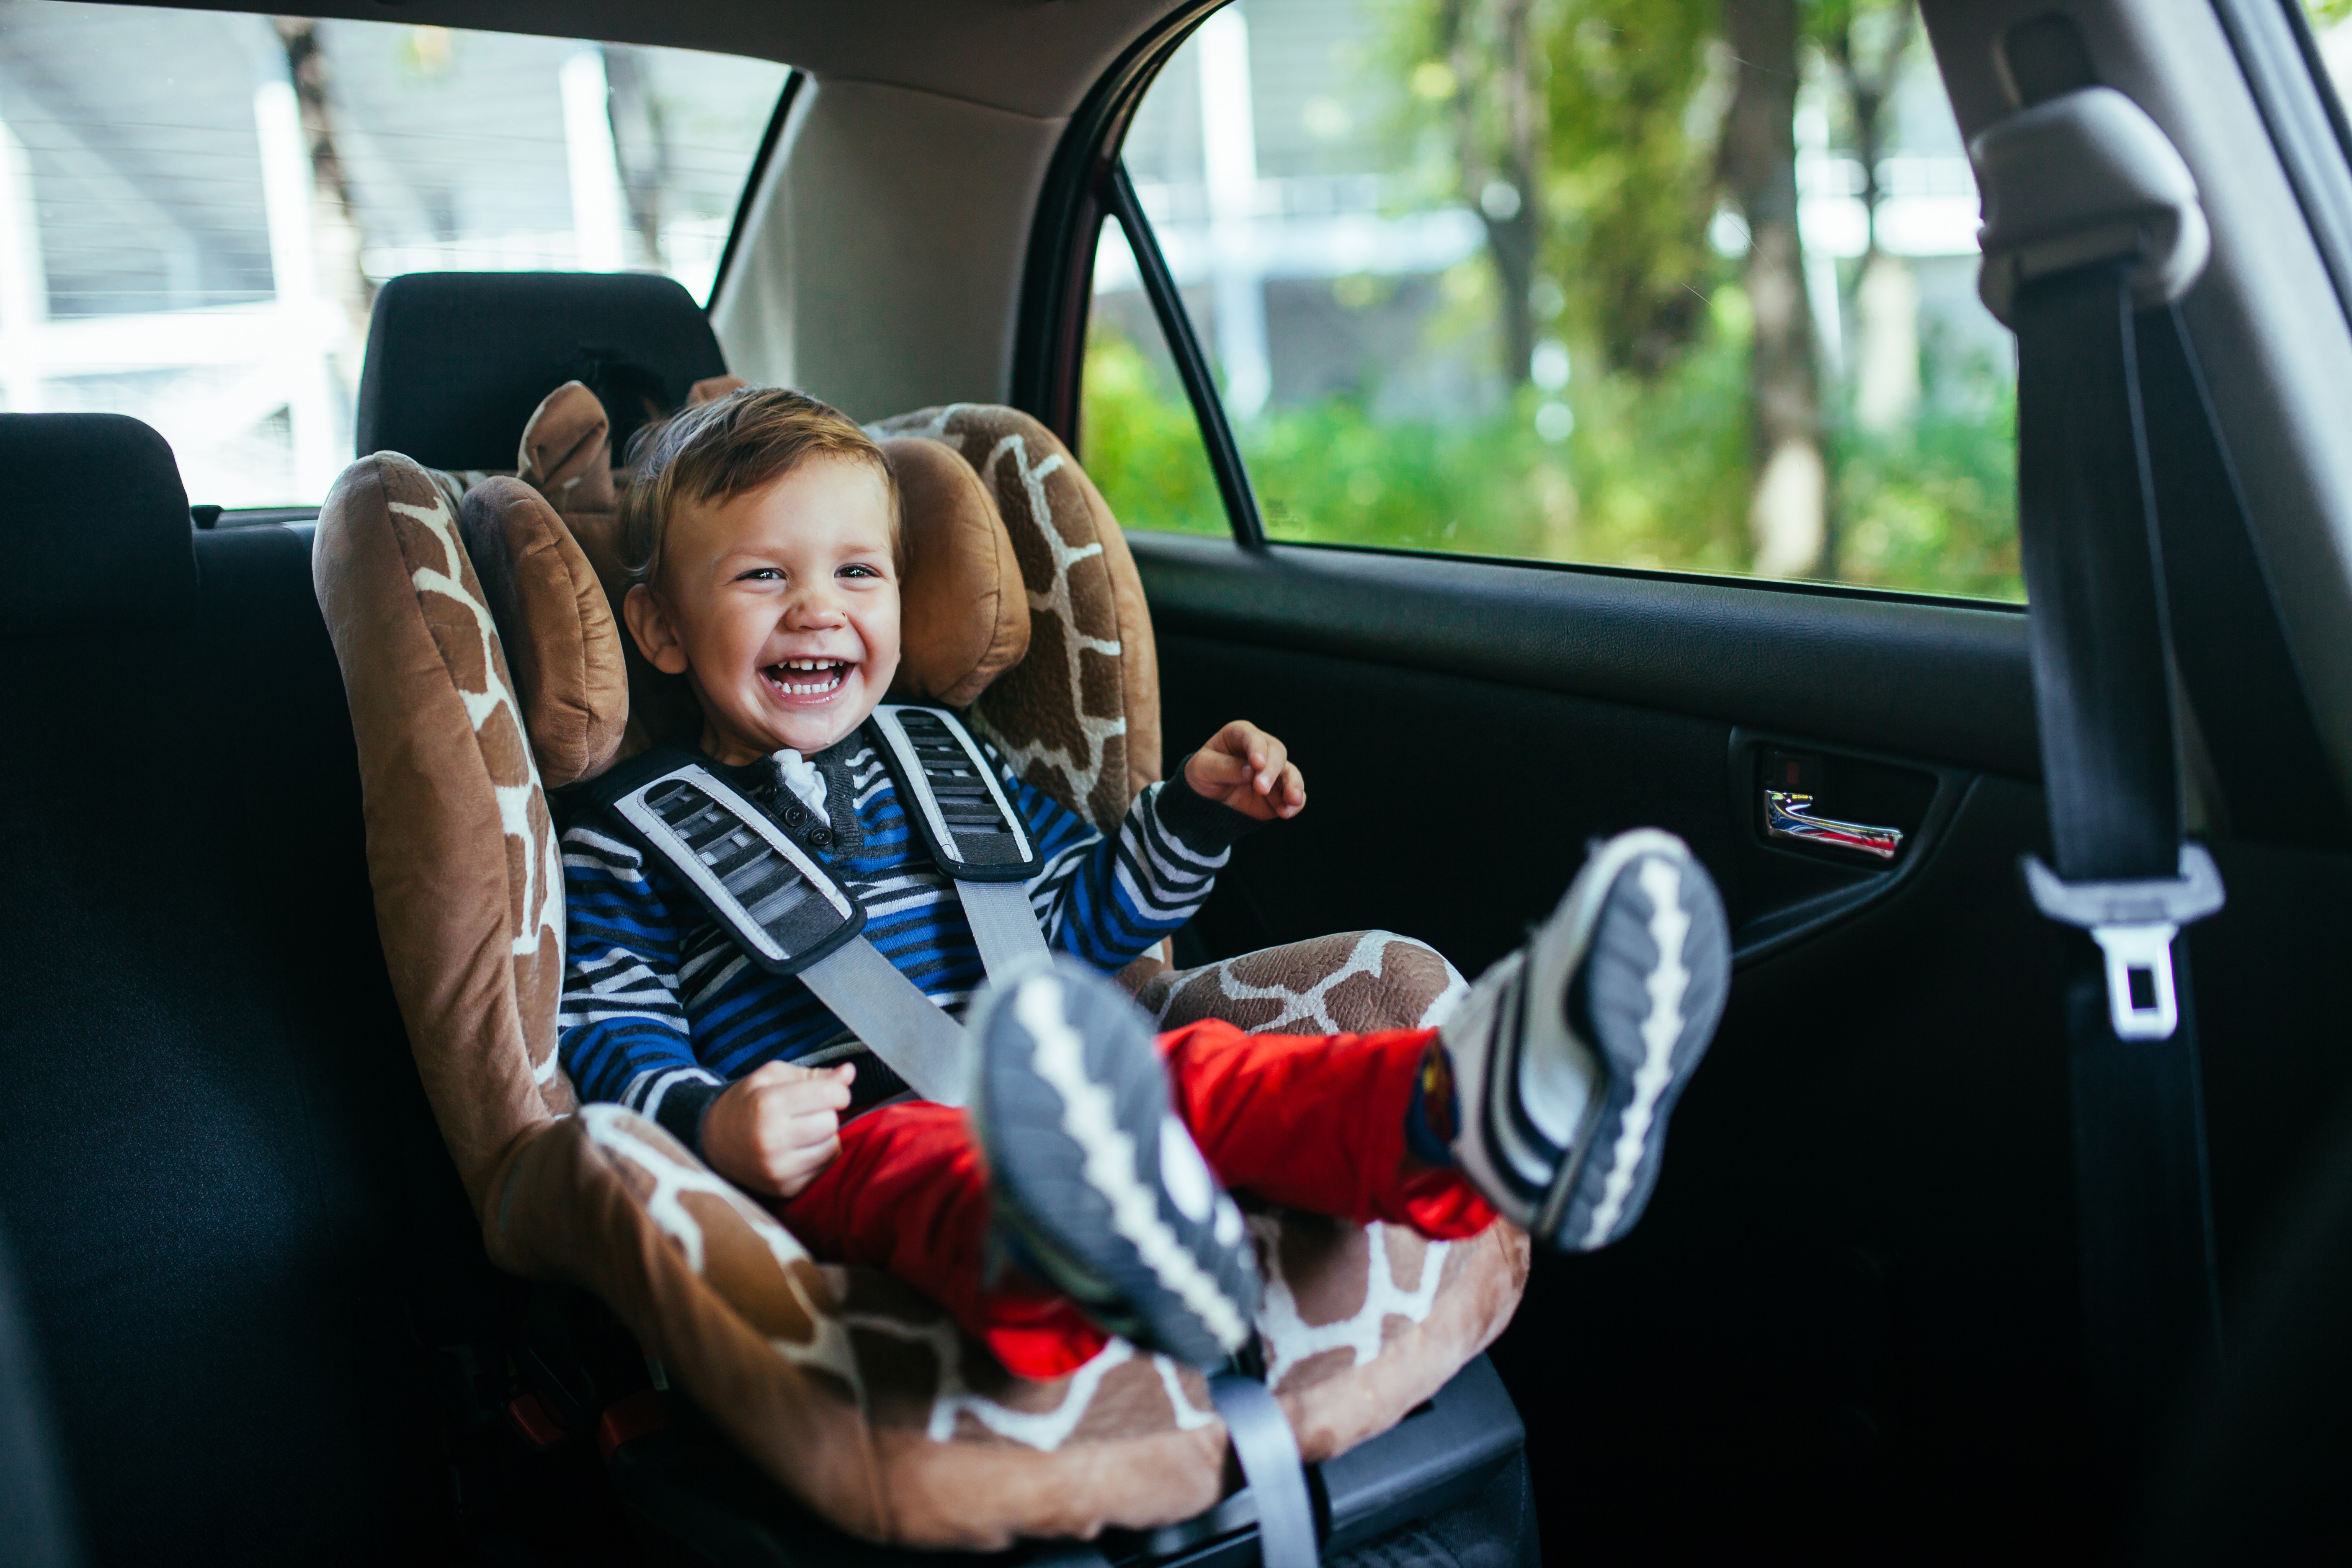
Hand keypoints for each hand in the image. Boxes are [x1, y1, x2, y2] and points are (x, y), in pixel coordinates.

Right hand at [700, 1061, 855, 1198]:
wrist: (714, 1142)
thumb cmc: (747, 1103)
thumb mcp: (772, 1077)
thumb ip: (814, 1074)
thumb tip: (850, 1073)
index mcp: (768, 1104)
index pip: (830, 1095)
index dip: (837, 1090)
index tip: (828, 1091)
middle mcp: (772, 1139)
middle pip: (831, 1122)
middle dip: (826, 1114)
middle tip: (806, 1113)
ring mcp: (778, 1169)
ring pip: (832, 1148)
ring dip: (825, 1137)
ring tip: (802, 1131)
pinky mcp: (785, 1189)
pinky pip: (824, 1169)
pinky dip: (819, 1157)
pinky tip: (799, 1149)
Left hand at [1183, 720, 1305, 820]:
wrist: (1207, 795)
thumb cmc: (1203, 773)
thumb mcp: (1203, 768)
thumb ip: (1226, 768)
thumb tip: (1250, 771)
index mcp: (1240, 734)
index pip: (1252, 737)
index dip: (1257, 749)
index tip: (1257, 764)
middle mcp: (1262, 749)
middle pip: (1277, 753)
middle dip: (1272, 770)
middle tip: (1261, 788)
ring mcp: (1273, 770)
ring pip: (1291, 773)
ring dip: (1293, 786)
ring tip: (1291, 801)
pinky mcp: (1279, 791)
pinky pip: (1294, 795)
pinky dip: (1294, 804)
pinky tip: (1285, 813)